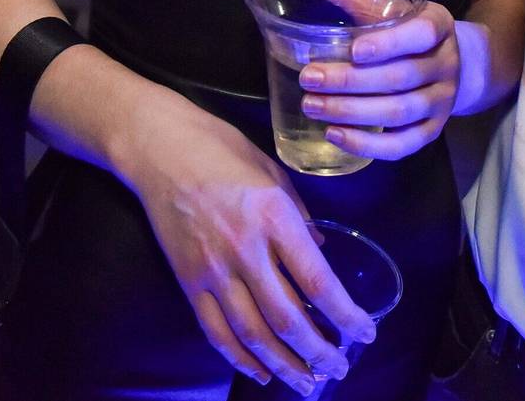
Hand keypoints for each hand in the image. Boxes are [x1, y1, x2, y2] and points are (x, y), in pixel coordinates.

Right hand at [122, 98, 375, 391]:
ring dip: (284, 363)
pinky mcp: (187, 279)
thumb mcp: (274, 172)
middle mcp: (244, 248)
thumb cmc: (221, 149)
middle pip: (287, 317)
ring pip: (252, 333)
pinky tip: (262, 371)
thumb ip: (300, 216)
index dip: (345, 314)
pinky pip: (215, 330)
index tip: (365, 333)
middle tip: (340, 367)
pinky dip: (239, 358)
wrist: (158, 146)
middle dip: (318, 350)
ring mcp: (212, 268)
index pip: (317, 281)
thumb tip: (320, 253)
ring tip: (308, 381)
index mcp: (274, 216)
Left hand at [277, 0, 465, 159]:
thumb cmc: (400, 26)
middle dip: (351, 82)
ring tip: (312, 106)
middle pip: (399, 78)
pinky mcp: (431, 131)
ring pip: (399, 113)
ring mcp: (441, 101)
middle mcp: (445, 64)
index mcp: (436, 24)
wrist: (445, 60)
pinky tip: (336, 135)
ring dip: (353, 112)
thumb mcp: (376, 1)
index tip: (353, 49)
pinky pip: (403, 145)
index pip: (421, 34)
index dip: (390, 44)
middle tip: (309, 79)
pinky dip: (369, 145)